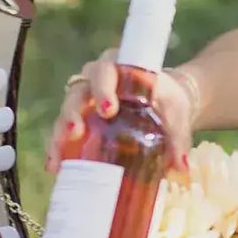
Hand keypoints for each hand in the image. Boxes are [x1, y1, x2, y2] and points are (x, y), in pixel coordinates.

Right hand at [46, 53, 199, 174]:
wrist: (166, 105)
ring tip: (58, 157)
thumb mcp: (177, 115)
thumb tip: (182, 170)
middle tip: (76, 131)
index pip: (106, 70)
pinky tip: (55, 166)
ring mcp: (85, 99)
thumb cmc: (169, 103)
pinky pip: (63, 129)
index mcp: (121, 68)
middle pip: (79, 90)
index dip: (103, 87)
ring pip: (67, 110)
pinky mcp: (79, 118)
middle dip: (74, 111)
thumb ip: (179, 138)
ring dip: (60, 131)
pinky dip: (58, 147)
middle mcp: (97, 80)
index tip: (108, 109)